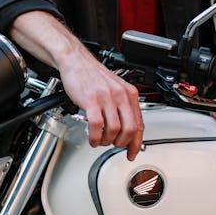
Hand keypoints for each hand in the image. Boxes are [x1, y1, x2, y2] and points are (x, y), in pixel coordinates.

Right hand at [8, 11, 143, 159]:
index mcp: (129, 94)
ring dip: (106, 141)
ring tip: (100, 140)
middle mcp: (121, 95)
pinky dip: (95, 137)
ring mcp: (106, 98)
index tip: (132, 153)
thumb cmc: (93, 76)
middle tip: (113, 145)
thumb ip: (123, 108)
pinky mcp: (91, 100)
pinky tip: (92, 138)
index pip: (139, 124)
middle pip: (130, 130)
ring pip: (114, 130)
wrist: (76, 61)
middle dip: (121, 143)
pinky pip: (97, 126)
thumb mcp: (116, 89)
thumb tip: (127, 130)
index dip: (137, 143)